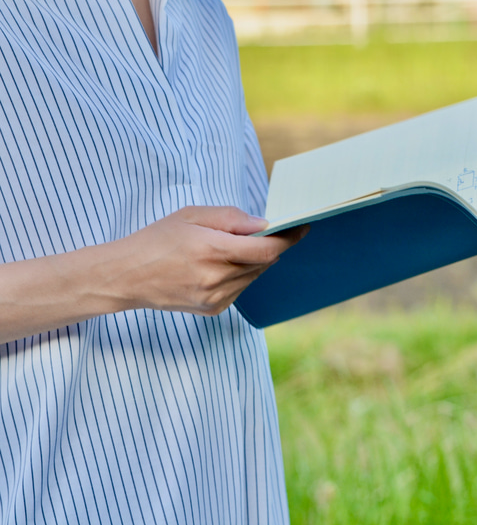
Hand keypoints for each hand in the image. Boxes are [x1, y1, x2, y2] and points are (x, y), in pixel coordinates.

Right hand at [107, 206, 307, 315]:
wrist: (127, 277)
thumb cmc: (157, 240)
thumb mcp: (191, 215)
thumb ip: (231, 218)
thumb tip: (263, 225)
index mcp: (212, 250)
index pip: (267, 249)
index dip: (288, 238)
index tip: (301, 227)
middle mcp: (217, 279)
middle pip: (264, 263)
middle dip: (270, 246)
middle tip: (264, 232)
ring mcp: (216, 298)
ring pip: (254, 276)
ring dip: (254, 261)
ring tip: (233, 248)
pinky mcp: (213, 309)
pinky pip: (241, 288)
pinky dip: (241, 274)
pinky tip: (220, 266)